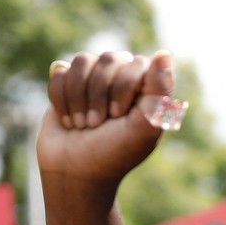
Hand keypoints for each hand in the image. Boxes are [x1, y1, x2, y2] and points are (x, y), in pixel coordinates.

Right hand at [37, 50, 180, 191]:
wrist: (75, 171)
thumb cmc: (115, 152)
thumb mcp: (144, 127)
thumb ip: (159, 92)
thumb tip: (164, 53)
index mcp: (147, 86)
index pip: (136, 64)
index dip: (122, 90)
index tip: (118, 116)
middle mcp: (123, 75)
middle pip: (109, 59)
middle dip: (98, 96)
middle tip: (97, 124)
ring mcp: (94, 77)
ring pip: (83, 61)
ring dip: (79, 97)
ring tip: (83, 124)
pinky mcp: (68, 82)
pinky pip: (61, 72)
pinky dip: (61, 99)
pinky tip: (68, 119)